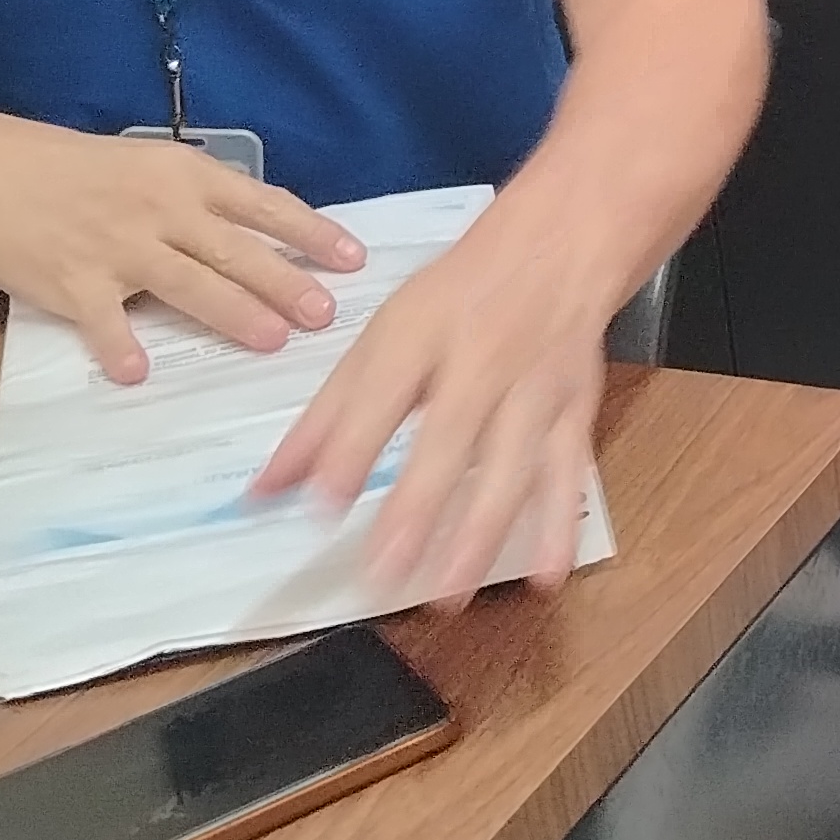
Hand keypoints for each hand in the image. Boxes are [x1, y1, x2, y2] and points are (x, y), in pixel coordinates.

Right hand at [0, 115, 361, 381]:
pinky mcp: (73, 283)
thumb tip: (261, 238)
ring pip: (188, 283)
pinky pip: (104, 321)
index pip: (263, 204)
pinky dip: (120, 347)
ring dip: (234, 313)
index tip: (354, 259)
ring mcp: (116, 247)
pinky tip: (138, 374)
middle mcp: (159, 209)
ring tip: (273, 341)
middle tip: (327, 315)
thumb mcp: (148, 165)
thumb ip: (199, 200)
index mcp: (184, 175)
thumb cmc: (74, 169)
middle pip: (236, 250)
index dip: (311, 232)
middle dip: (287, 283)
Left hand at [249, 214, 607, 608]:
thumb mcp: (384, 336)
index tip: (320, 508)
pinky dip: (560, 525)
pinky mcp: (575, 412)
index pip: (380, 394)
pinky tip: (544, 576)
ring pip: (513, 465)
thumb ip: (327, 415)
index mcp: (421, 334)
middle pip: (450, 437)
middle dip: (418, 506)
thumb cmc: (457, 298)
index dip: (350, 449)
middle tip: (383, 572)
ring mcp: (534, 389)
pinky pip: (568, 473)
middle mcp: (481, 360)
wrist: (560, 246)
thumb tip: (264, 489)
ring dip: (481, 531)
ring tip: (448, 593)